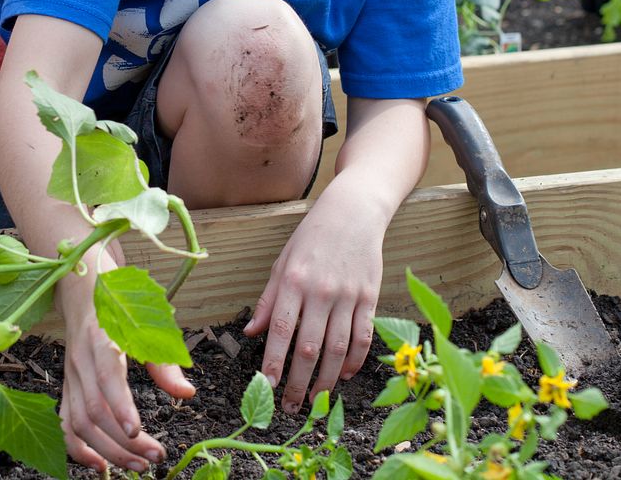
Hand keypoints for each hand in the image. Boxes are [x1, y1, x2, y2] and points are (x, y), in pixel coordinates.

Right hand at [55, 252, 194, 471]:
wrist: (84, 288)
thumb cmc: (123, 305)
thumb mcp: (151, 323)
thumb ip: (166, 360)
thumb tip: (187, 393)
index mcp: (103, 337)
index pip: (106, 375)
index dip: (119, 405)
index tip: (136, 431)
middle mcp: (81, 359)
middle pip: (93, 409)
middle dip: (123, 441)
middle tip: (155, 457)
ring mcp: (70, 376)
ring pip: (78, 422)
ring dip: (107, 451)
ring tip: (138, 466)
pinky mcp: (66, 387)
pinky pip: (65, 424)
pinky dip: (78, 450)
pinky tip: (101, 466)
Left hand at [244, 187, 384, 412]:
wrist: (354, 212)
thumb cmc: (312, 237)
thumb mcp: (282, 262)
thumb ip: (268, 300)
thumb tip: (250, 333)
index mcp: (293, 281)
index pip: (280, 331)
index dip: (274, 363)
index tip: (267, 388)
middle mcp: (320, 291)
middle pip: (309, 348)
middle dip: (298, 383)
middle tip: (292, 408)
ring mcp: (348, 296)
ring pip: (338, 349)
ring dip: (327, 380)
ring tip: (316, 400)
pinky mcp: (370, 298)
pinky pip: (363, 337)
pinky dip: (355, 361)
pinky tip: (345, 376)